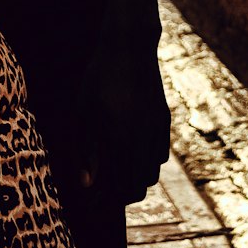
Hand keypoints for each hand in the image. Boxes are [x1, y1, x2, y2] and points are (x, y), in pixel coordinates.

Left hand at [76, 37, 169, 204]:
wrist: (129, 46)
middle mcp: (143, 139)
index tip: (96, 201)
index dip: (110, 200)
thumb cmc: (99, 77)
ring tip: (117, 171)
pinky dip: (147, 162)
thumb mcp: (84, 111)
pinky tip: (132, 152)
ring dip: (136, 178)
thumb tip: (86, 184)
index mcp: (121, 138)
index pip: (122, 188)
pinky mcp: (163, 119)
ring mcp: (157, 130)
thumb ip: (86, 149)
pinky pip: (160, 154)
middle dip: (122, 194)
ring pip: (152, 172)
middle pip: (139, 186)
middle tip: (105, 190)